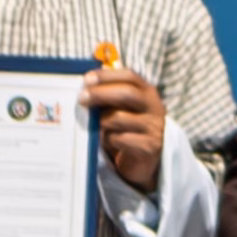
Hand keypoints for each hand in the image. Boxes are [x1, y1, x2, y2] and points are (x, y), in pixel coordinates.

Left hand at [80, 68, 168, 193]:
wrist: (143, 160)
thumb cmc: (126, 128)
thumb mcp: (120, 108)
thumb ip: (108, 95)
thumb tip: (84, 85)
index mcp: (147, 92)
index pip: (130, 77)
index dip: (107, 76)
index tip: (87, 79)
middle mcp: (154, 107)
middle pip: (127, 93)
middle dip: (100, 93)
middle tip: (82, 98)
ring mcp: (154, 127)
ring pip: (119, 118)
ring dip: (102, 121)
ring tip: (96, 125)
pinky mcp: (150, 146)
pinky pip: (120, 139)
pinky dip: (109, 139)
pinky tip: (107, 141)